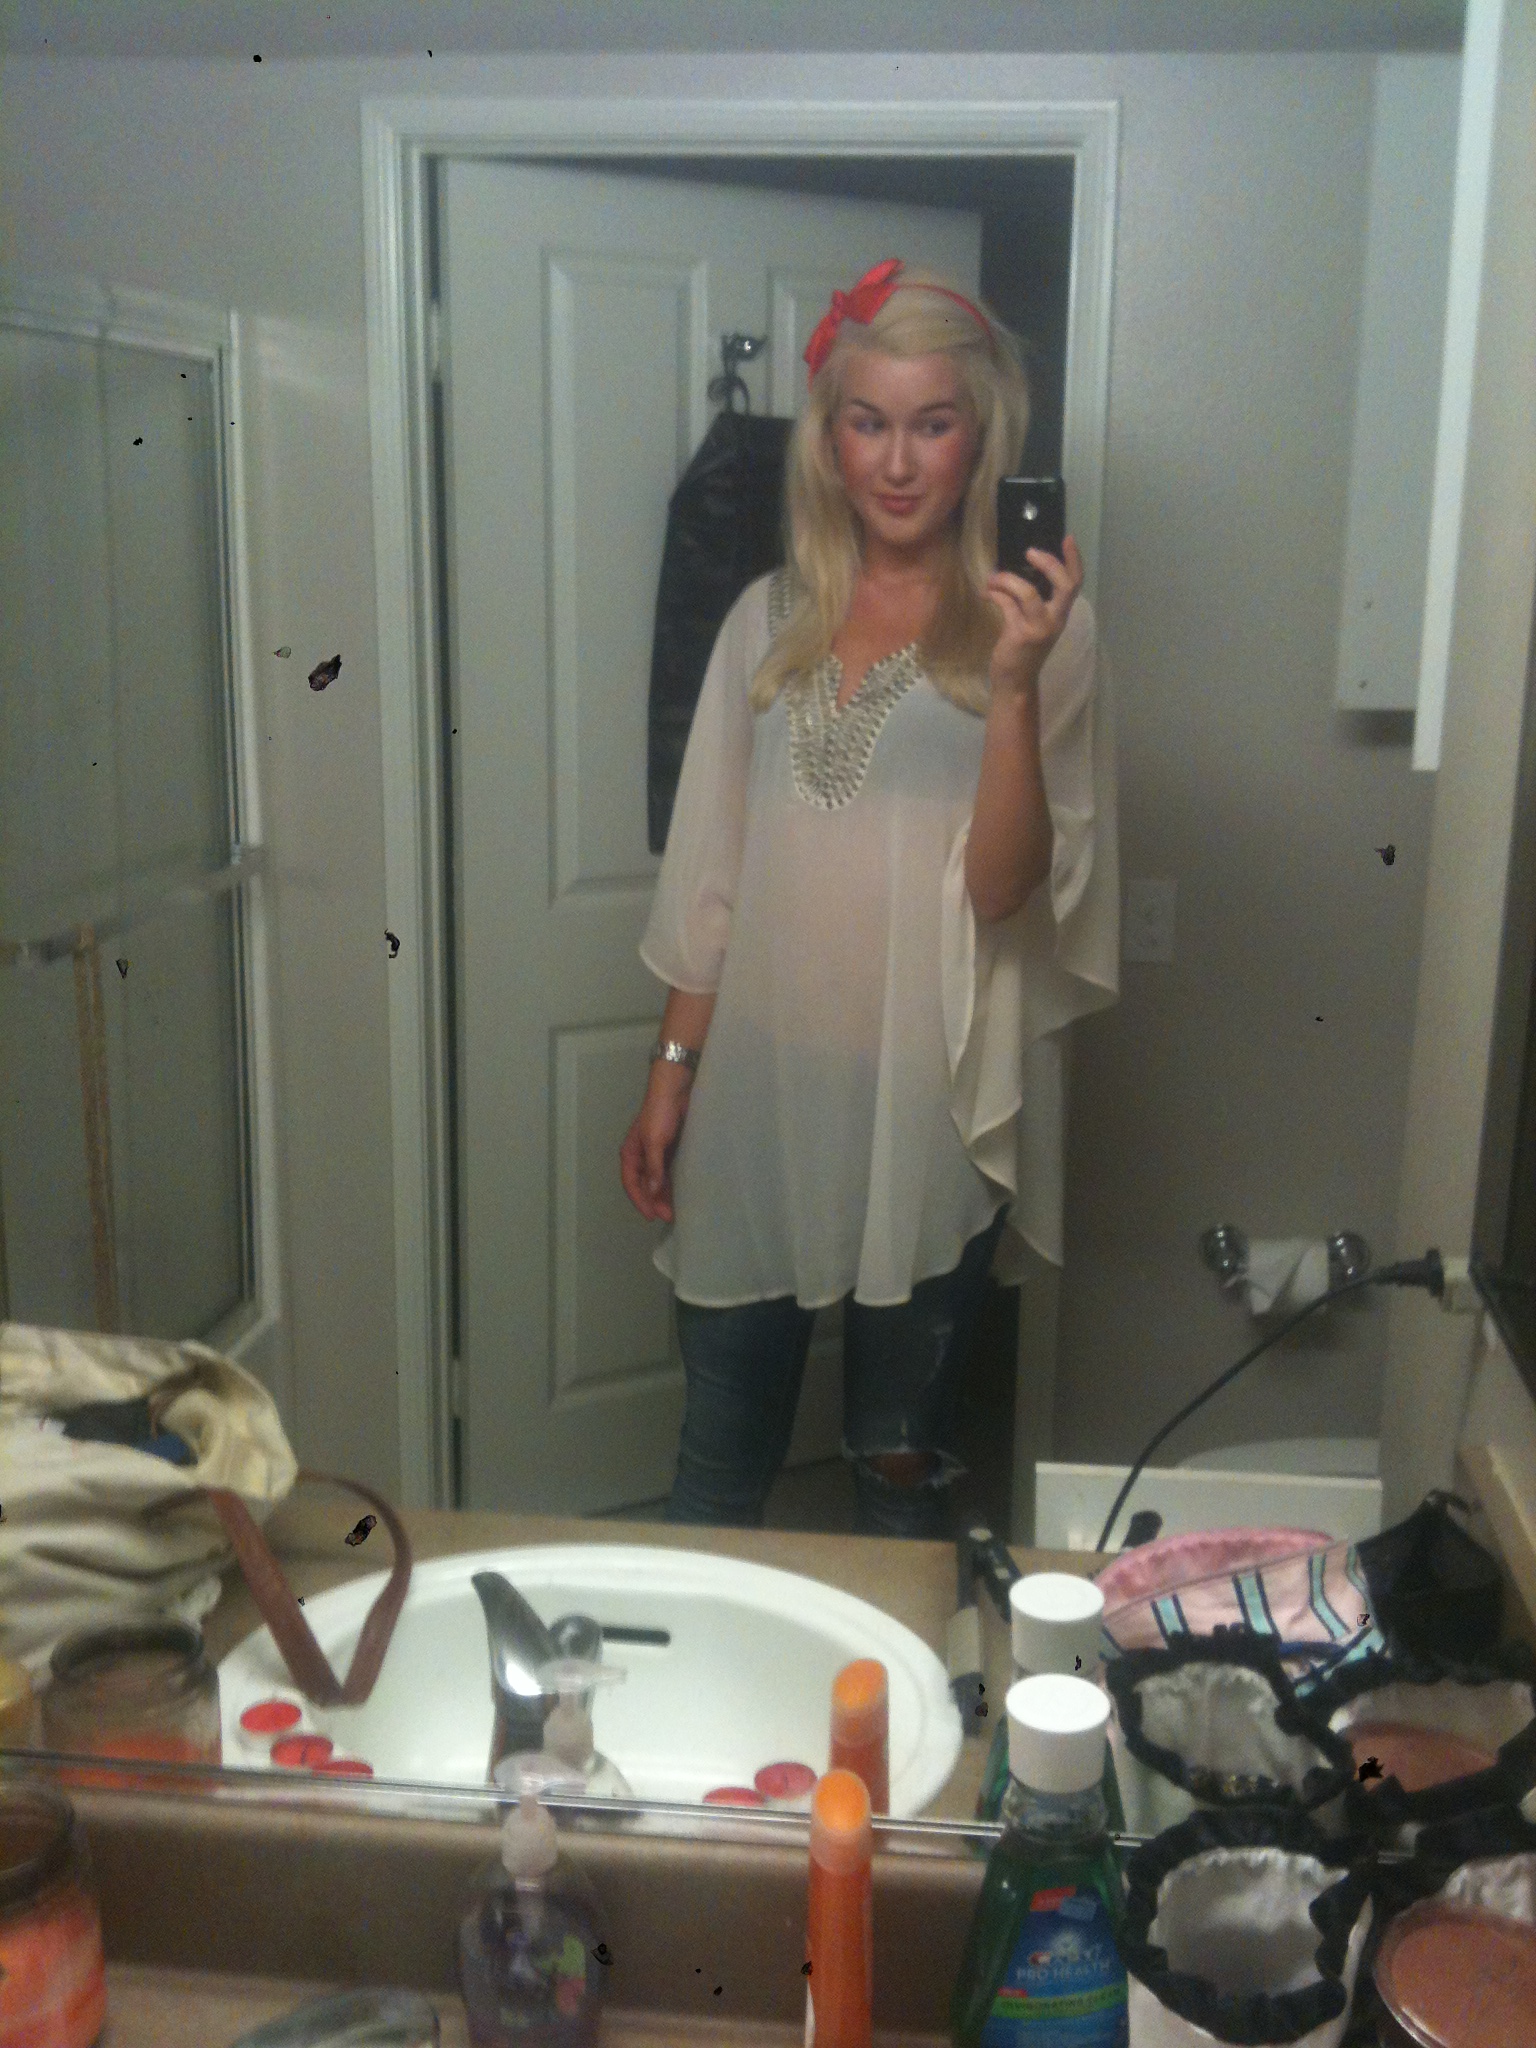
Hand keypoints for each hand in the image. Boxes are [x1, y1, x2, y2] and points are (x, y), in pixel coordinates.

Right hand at [619, 1068, 692, 1221]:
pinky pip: (668, 1172)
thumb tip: (652, 1191)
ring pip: (656, 1180)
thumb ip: (654, 1167)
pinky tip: (680, 1192)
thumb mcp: (655, 1142)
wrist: (675, 1090)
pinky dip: (671, 1183)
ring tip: (674, 1210)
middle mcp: (641, 1156)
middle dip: (654, 1201)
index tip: (651, 1216)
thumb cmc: (660, 1114)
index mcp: (631, 1154)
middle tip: (668, 1216)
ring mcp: (656, 1153)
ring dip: (663, 1195)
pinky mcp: (670, 1149)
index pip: (631, 1184)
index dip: (640, 1201)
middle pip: (644, 1184)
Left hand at [985, 535, 1083, 702]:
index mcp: (1060, 615)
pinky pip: (1007, 605)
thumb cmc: (1023, 651)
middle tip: (1030, 552)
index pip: (1075, 584)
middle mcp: (1055, 620)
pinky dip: (995, 594)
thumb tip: (1016, 571)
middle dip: (1049, 564)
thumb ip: (1032, 602)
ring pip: (1028, 593)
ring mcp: (1039, 628)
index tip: (1068, 538)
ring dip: (1007, 580)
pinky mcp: (1020, 635)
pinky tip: (986, 592)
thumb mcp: (1034, 624)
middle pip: (1064, 585)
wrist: (1015, 683)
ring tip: (993, 578)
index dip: (1074, 560)